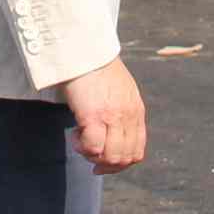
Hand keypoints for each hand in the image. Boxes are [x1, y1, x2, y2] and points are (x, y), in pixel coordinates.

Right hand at [59, 57, 147, 173]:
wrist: (85, 49)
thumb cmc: (98, 68)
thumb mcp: (121, 90)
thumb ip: (123, 111)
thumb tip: (115, 132)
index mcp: (136, 112)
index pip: (137, 151)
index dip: (121, 164)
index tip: (104, 162)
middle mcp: (128, 116)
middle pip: (125, 158)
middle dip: (106, 164)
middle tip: (90, 155)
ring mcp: (112, 116)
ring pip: (110, 156)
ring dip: (93, 155)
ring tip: (81, 141)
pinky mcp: (94, 115)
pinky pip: (93, 146)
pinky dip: (82, 147)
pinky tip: (76, 134)